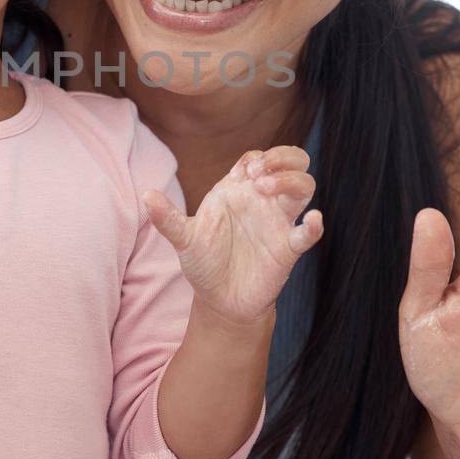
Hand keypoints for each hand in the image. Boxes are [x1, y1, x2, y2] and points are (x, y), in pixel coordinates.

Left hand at [145, 147, 322, 326]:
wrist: (219, 301)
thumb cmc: (203, 263)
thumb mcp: (184, 239)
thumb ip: (168, 219)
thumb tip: (145, 196)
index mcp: (238, 190)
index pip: (258, 157)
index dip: (256, 157)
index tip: (241, 173)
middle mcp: (262, 201)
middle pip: (292, 161)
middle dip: (282, 158)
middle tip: (260, 172)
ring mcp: (278, 222)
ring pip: (304, 187)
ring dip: (292, 180)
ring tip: (267, 188)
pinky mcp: (288, 248)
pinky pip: (308, 233)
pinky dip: (314, 225)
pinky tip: (312, 220)